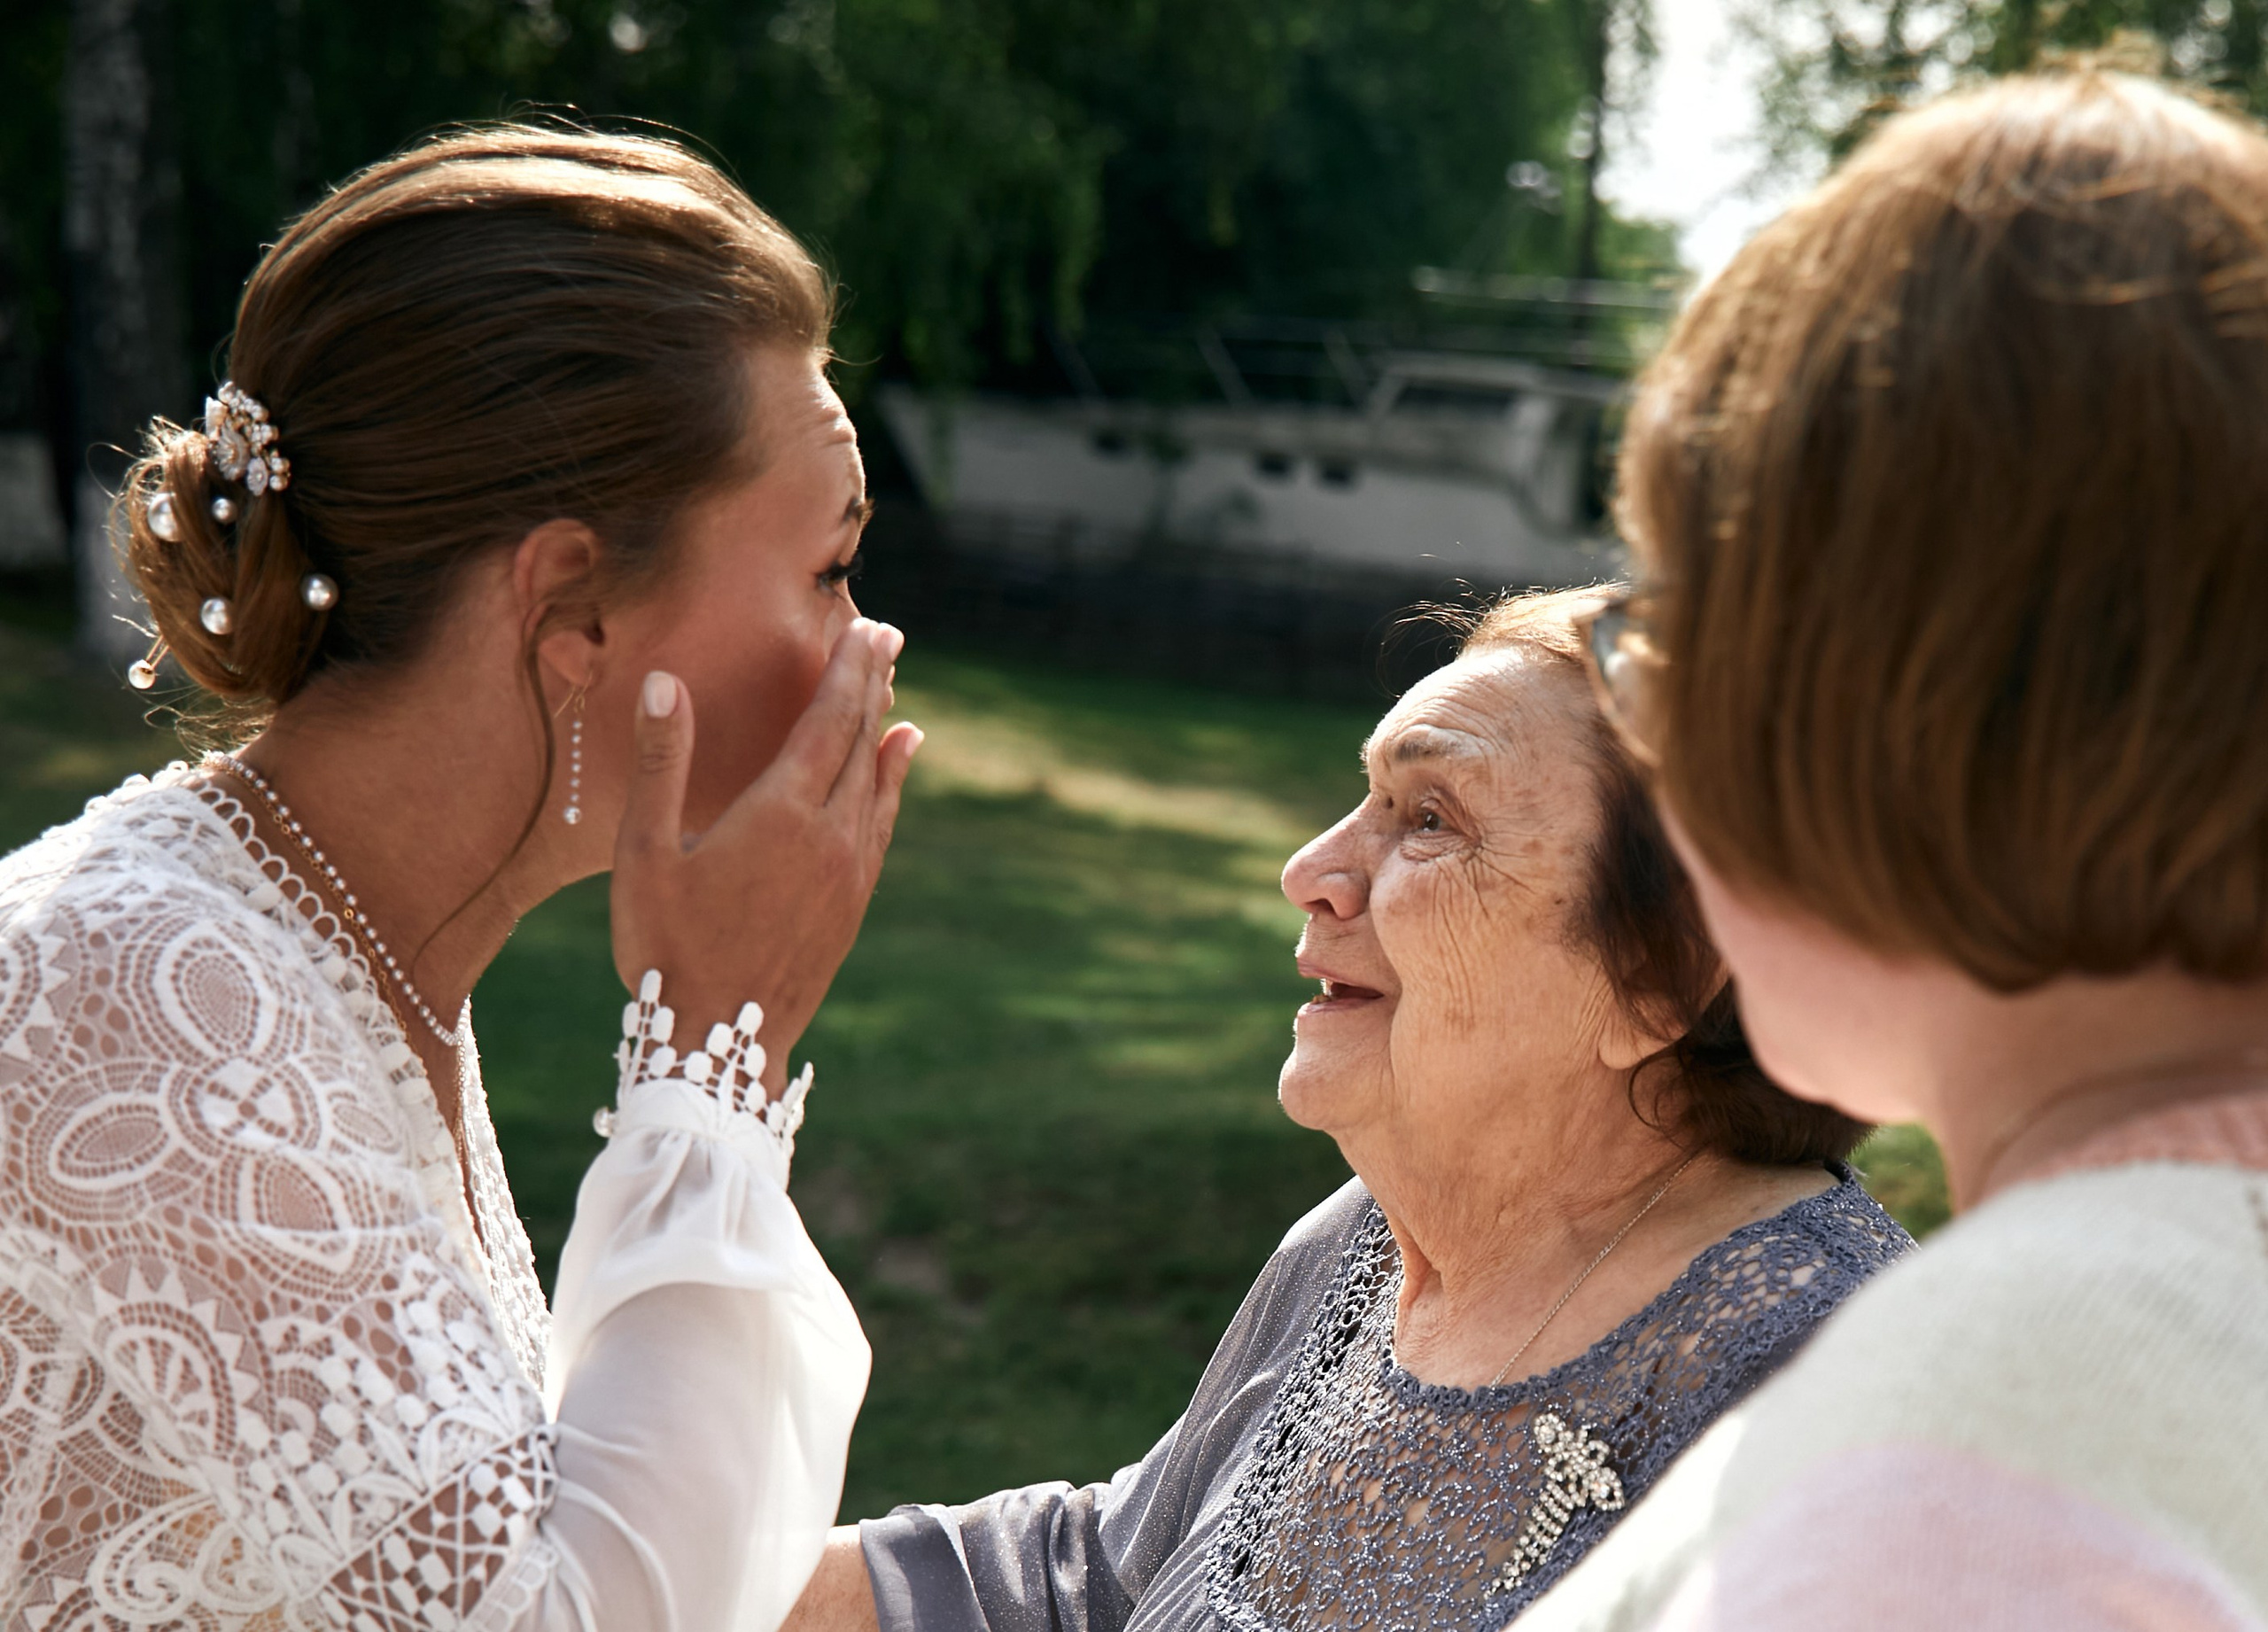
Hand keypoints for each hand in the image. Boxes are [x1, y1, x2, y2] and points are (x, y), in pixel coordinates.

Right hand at [609, 618, 920, 1095]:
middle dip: (873, 683)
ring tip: (892, 685)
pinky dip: (891, 781)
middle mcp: (829, 835)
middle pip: (861, 740)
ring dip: (884, 726)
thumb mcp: (645, 853)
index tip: (866, 627)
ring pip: (877, 780)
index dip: (848, 670)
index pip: (828, 720)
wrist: (719, 1044)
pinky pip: (881, 822)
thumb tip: (666, 681)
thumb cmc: (666, 947)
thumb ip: (662, 762)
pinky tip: (896, 760)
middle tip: (888, 636)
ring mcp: (848, 871)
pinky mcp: (852, 903)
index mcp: (781, 813)